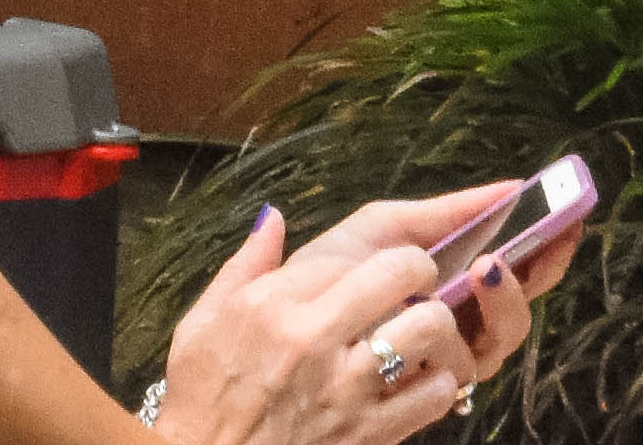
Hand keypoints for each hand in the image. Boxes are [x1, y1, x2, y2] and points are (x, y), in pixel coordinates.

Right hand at [154, 187, 570, 444]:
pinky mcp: (371, 431)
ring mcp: (347, 388)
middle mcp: (313, 340)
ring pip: (429, 329)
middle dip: (418, 268)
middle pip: (399, 275)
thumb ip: (245, 265)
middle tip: (416, 280)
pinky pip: (435, 393)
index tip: (369, 269)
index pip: (345, 254)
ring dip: (434, 324)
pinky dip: (439, 381)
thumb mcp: (203, 320)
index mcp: (271, 307)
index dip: (366, 255)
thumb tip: (272, 218)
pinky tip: (421, 378)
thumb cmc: (204, 395)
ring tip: (423, 329)